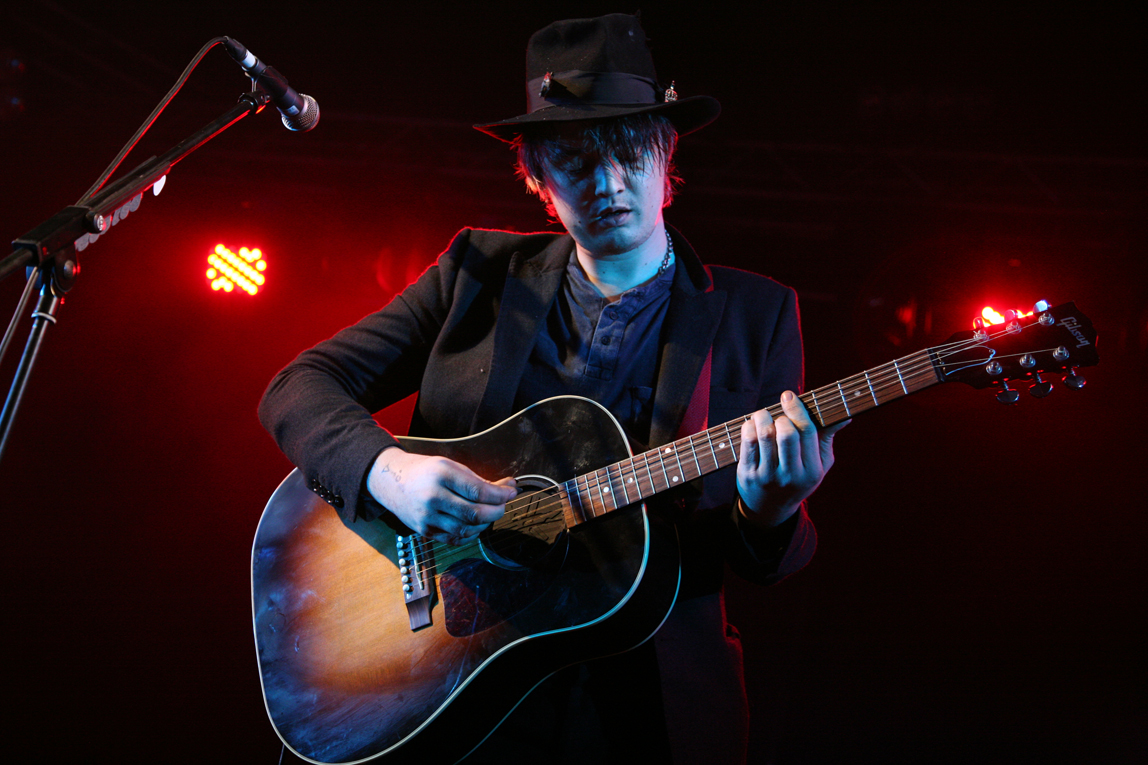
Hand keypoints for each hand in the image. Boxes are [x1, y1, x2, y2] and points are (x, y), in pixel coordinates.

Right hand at [367, 448, 516, 544]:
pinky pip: (455, 539)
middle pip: (475, 514)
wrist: (392, 481)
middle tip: (503, 505)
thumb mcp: (451, 466)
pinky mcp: (425, 531)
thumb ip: (478, 479)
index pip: (478, 491)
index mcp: (442, 475)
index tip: (511, 492)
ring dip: (485, 524)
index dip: (500, 495)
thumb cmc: (425, 471)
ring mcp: (427, 517)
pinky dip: (471, 535)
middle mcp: (433, 497)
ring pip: (467, 529)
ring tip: (490, 514)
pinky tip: (476, 525)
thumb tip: (508, 487)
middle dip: (496, 511)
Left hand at [736, 390, 848, 527]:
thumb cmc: (799, 477)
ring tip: (763, 414)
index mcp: (812, 471)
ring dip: (762, 417)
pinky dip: (748, 427)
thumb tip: (845, 417)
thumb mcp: (819, 464)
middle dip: (781, 415)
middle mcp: (791, 475)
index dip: (797, 409)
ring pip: (765, 435)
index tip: (789, 395)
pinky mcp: (748, 475)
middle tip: (778, 413)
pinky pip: (747, 443)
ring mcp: (768, 476)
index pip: (807, 433)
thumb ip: (827, 438)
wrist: (770, 508)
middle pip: (787, 433)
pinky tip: (752, 425)